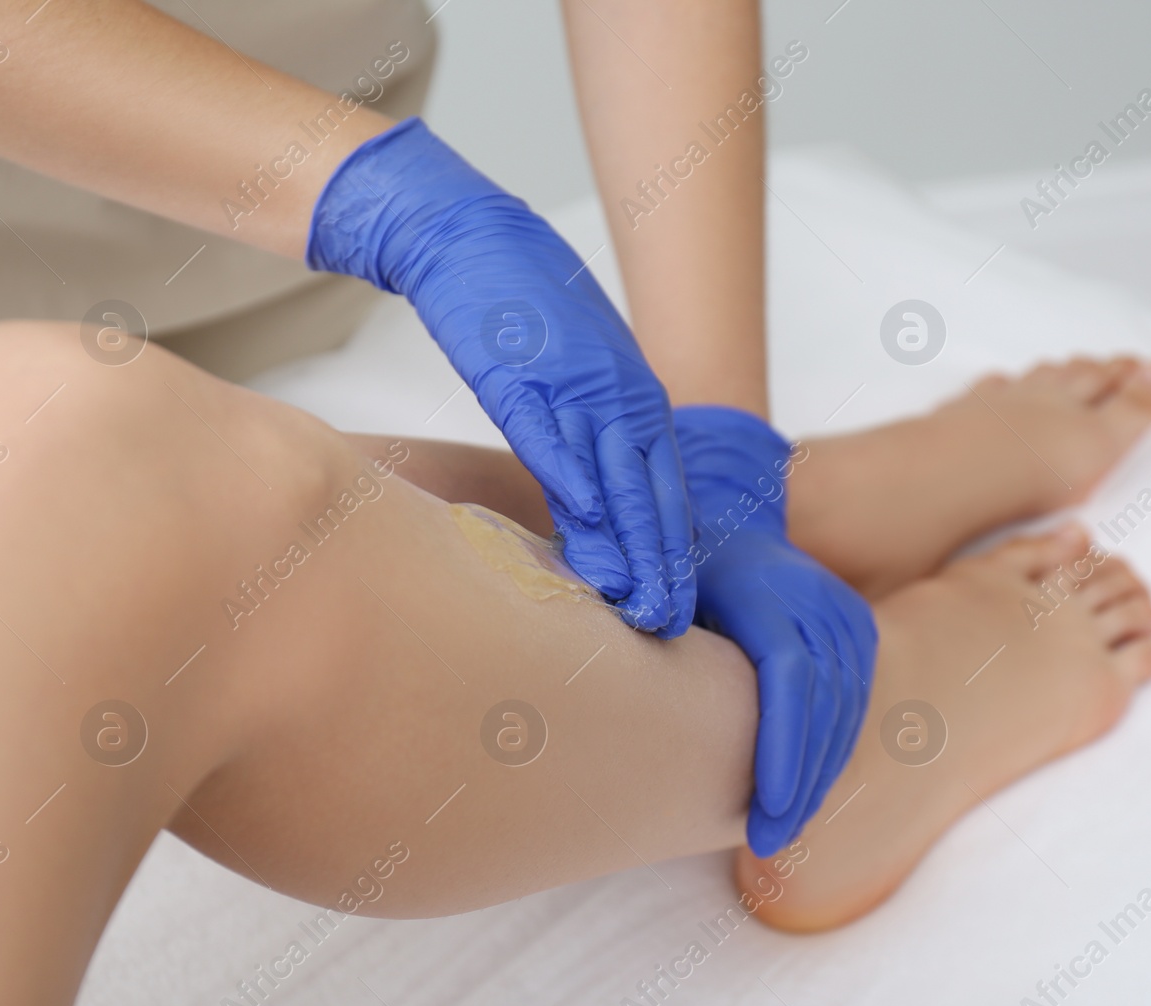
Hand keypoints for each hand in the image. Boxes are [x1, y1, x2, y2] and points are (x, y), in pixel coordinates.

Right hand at [307, 118, 693, 634]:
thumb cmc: (528, 313)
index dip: (672, 555)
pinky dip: (568, 473)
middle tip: (667, 623)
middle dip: (658, 565)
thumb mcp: (582, 379)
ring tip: (635, 598)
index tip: (678, 610)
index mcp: (637, 401)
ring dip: (625, 541)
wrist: (472, 236)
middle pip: (647, 494)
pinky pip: (548, 431)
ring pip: (607, 473)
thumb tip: (614, 503)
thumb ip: (603, 439)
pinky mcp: (518, 373)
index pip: (664, 492)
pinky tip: (585, 515)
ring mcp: (571, 386)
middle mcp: (618, 397)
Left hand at [674, 406, 877, 855]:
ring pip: (847, 708)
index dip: (782, 745)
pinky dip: (830, 751)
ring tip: (780, 831)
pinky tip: (802, 794)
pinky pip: (854, 700)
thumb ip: (645, 616)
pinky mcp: (858, 629)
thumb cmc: (672, 561)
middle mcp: (815, 597)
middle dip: (802, 780)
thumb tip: (627, 661)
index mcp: (763, 587)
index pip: (790, 675)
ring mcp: (844, 612)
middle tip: (767, 841)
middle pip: (825, 703)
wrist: (726, 518)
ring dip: (819, 775)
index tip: (765, 806)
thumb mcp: (653, 579)